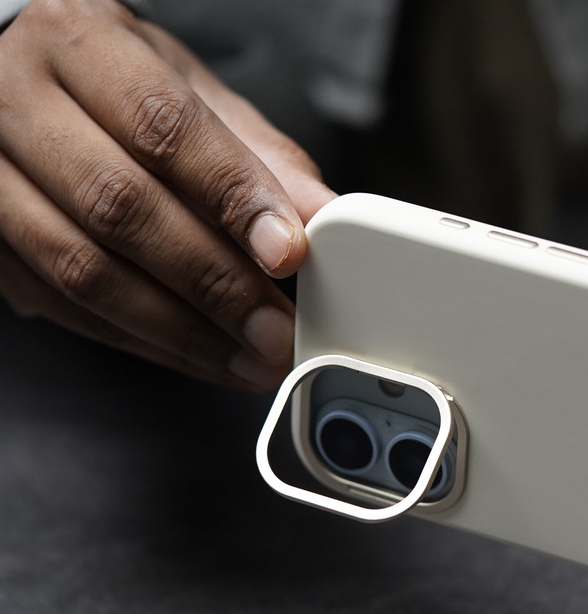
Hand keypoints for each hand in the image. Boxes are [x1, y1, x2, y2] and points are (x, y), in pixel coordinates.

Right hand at [0, 0, 336, 387]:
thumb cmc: (106, 79)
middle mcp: (14, 104)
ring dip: (179, 330)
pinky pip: (60, 306)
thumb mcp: (185, 86)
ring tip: (247, 357)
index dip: (232, 196)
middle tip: (275, 328)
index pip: (163, 126)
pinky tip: (194, 354)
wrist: (6, 74)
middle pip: (121, 207)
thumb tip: (320, 213)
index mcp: (79, 45)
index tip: (287, 252)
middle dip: (213, 282)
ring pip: (82, 269)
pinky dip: (138, 341)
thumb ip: (255, 150)